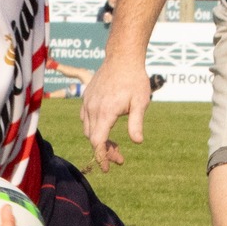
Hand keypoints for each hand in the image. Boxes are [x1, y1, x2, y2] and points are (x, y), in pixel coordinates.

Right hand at [79, 54, 153, 171]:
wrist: (122, 57)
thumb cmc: (134, 79)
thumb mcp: (141, 102)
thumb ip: (136, 123)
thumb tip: (137, 141)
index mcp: (105, 112)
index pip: (98, 141)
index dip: (101, 157)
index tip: (107, 168)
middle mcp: (92, 108)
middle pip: (93, 138)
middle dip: (104, 151)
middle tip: (120, 158)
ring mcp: (87, 102)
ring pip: (88, 129)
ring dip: (99, 140)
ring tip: (115, 144)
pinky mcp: (87, 97)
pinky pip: (85, 118)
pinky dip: (94, 128)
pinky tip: (106, 127)